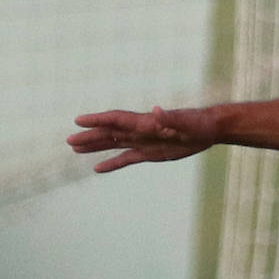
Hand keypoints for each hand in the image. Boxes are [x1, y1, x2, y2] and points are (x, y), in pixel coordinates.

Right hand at [68, 107, 217, 172]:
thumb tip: (157, 110)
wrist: (210, 130)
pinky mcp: (150, 153)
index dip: (98, 120)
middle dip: (90, 136)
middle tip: (69, 140)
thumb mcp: (187, 122)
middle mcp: (141, 131)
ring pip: (114, 144)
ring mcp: (144, 142)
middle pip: (110, 132)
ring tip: (75, 149)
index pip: (117, 119)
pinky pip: (127, 159)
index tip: (78, 120)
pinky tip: (98, 168)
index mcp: (146, 122)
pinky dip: (112, 163)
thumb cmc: (199, 123)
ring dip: (95, 146)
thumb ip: (171, 118)